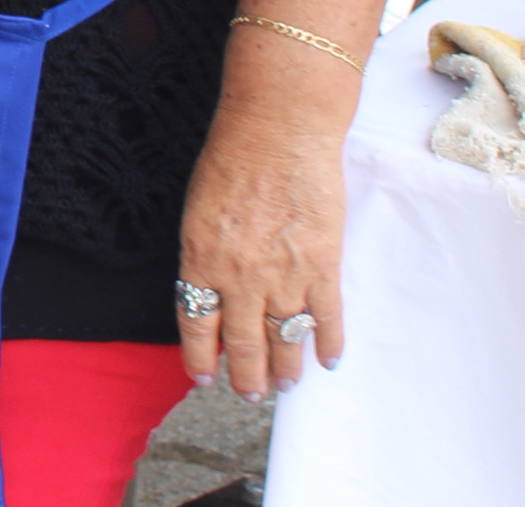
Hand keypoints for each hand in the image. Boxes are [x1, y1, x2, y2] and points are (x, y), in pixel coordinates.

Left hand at [175, 103, 349, 397]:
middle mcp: (240, 275)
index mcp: (201, 258)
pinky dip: (328, 344)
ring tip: (285, 385)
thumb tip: (210, 293)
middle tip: (251, 393)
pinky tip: (328, 360)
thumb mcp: (197, 210)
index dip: (199, 358)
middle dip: (246, 376)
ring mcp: (284, 274)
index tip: (203, 379)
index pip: (196, 324)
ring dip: (285, 369)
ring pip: (285, 340)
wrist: (279, 130)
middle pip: (242, 344)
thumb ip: (204, 255)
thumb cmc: (232, 159)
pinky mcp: (323, 265)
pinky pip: (326, 319)